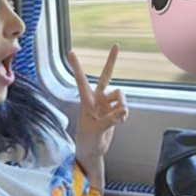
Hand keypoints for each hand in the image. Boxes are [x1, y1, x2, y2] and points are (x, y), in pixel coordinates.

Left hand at [68, 45, 128, 190]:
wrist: (93, 151)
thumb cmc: (88, 140)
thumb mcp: (96, 131)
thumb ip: (109, 120)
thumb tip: (123, 110)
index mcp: (86, 101)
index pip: (81, 80)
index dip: (77, 67)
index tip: (71, 52)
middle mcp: (96, 99)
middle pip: (106, 76)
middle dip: (111, 61)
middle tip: (116, 45)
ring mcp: (105, 104)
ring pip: (120, 95)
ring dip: (123, 104)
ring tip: (121, 117)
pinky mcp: (113, 111)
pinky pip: (123, 106)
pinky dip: (124, 113)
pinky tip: (121, 121)